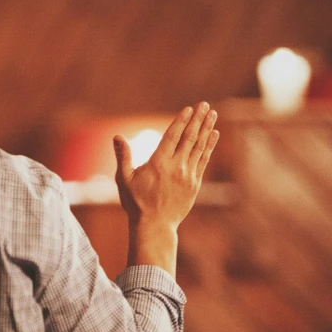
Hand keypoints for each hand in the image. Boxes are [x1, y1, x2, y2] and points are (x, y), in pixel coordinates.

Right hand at [113, 102, 218, 275]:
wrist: (155, 226)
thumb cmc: (136, 202)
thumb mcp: (124, 179)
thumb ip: (123, 156)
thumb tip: (117, 136)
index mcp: (158, 163)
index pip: (172, 136)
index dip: (181, 121)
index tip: (189, 108)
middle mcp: (175, 167)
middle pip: (189, 138)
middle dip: (198, 120)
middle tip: (205, 105)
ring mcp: (187, 175)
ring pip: (199, 147)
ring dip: (206, 129)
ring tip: (213, 114)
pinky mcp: (194, 184)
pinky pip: (204, 160)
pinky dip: (209, 146)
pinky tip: (214, 134)